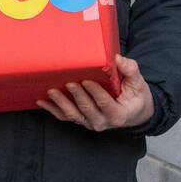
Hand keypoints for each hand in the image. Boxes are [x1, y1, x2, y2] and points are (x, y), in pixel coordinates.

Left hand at [36, 55, 153, 131]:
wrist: (135, 113)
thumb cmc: (136, 97)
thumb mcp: (139, 84)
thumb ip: (130, 71)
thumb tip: (117, 58)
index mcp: (117, 114)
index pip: (104, 103)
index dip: (95, 93)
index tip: (87, 81)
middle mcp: (102, 122)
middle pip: (86, 109)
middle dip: (76, 96)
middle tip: (68, 83)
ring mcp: (90, 123)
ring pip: (73, 115)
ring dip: (61, 103)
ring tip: (51, 91)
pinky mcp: (81, 121)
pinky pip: (65, 117)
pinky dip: (52, 110)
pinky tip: (41, 101)